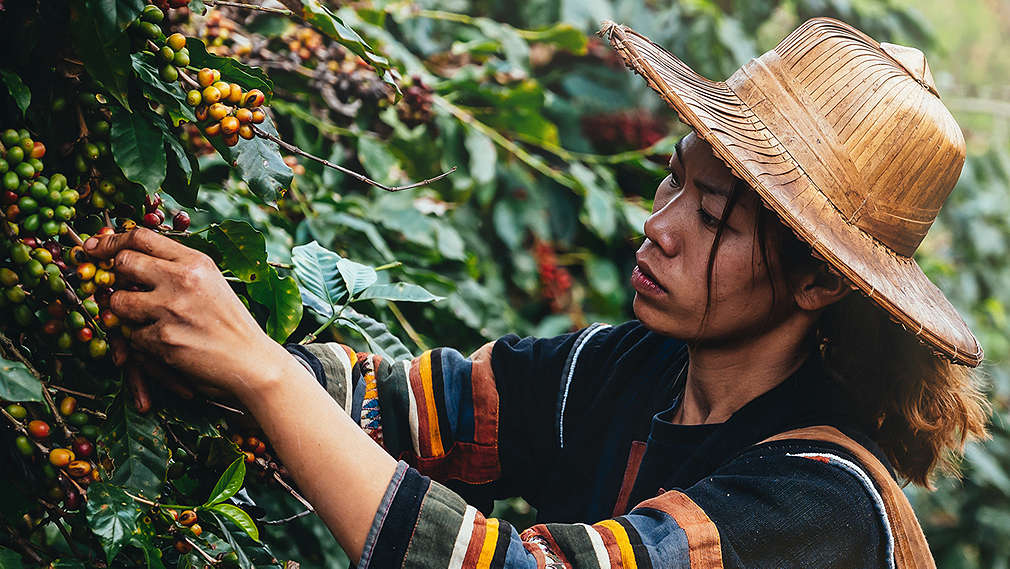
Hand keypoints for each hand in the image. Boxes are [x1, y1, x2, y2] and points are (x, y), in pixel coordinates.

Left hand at [84, 228, 289, 399]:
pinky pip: (131, 336)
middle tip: (126, 289)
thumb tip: (131, 254)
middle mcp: (183, 279)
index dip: (112, 240)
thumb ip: (178, 267)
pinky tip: (169, 344)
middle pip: (124, 262)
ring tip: (152, 322)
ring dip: (126, 314)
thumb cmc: (230, 323)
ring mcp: (171, 309)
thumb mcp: (211, 283)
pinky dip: (144, 342)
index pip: (142, 236)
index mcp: (196, 262)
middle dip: (117, 277)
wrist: (252, 362)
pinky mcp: (163, 339)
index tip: (95, 247)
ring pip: (118, 302)